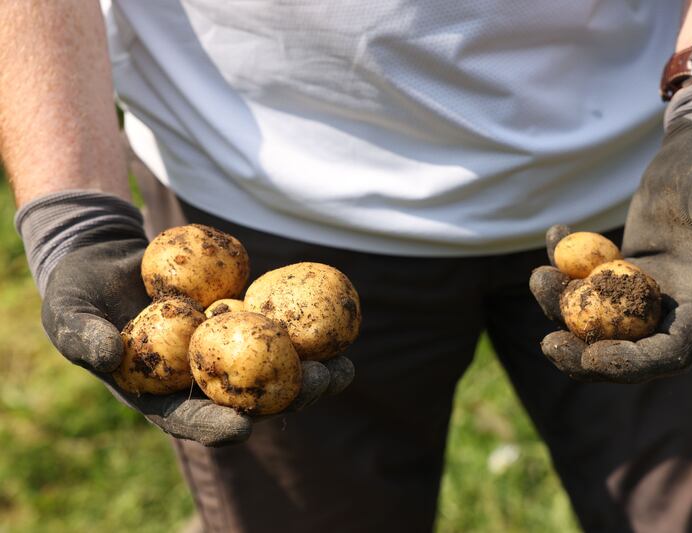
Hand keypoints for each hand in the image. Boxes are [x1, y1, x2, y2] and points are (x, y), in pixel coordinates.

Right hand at [40, 224, 353, 445]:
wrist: (104, 257)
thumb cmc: (77, 292)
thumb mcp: (68, 313)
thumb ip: (82, 336)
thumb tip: (104, 355)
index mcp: (158, 392)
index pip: (188, 419)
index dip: (214, 425)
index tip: (243, 427)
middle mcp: (196, 377)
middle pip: (244, 400)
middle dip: (283, 401)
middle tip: (316, 388)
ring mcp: (221, 350)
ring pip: (269, 370)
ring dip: (308, 374)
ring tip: (343, 369)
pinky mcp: (238, 319)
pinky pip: (272, 330)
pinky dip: (303, 335)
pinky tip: (338, 332)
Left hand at [529, 118, 691, 382]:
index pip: (670, 353)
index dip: (632, 364)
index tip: (592, 356)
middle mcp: (671, 307)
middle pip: (625, 349)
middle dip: (584, 356)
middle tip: (548, 345)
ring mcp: (642, 291)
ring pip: (596, 318)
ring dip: (561, 306)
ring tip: (540, 275)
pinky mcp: (619, 272)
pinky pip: (584, 283)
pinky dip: (562, 267)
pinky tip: (555, 233)